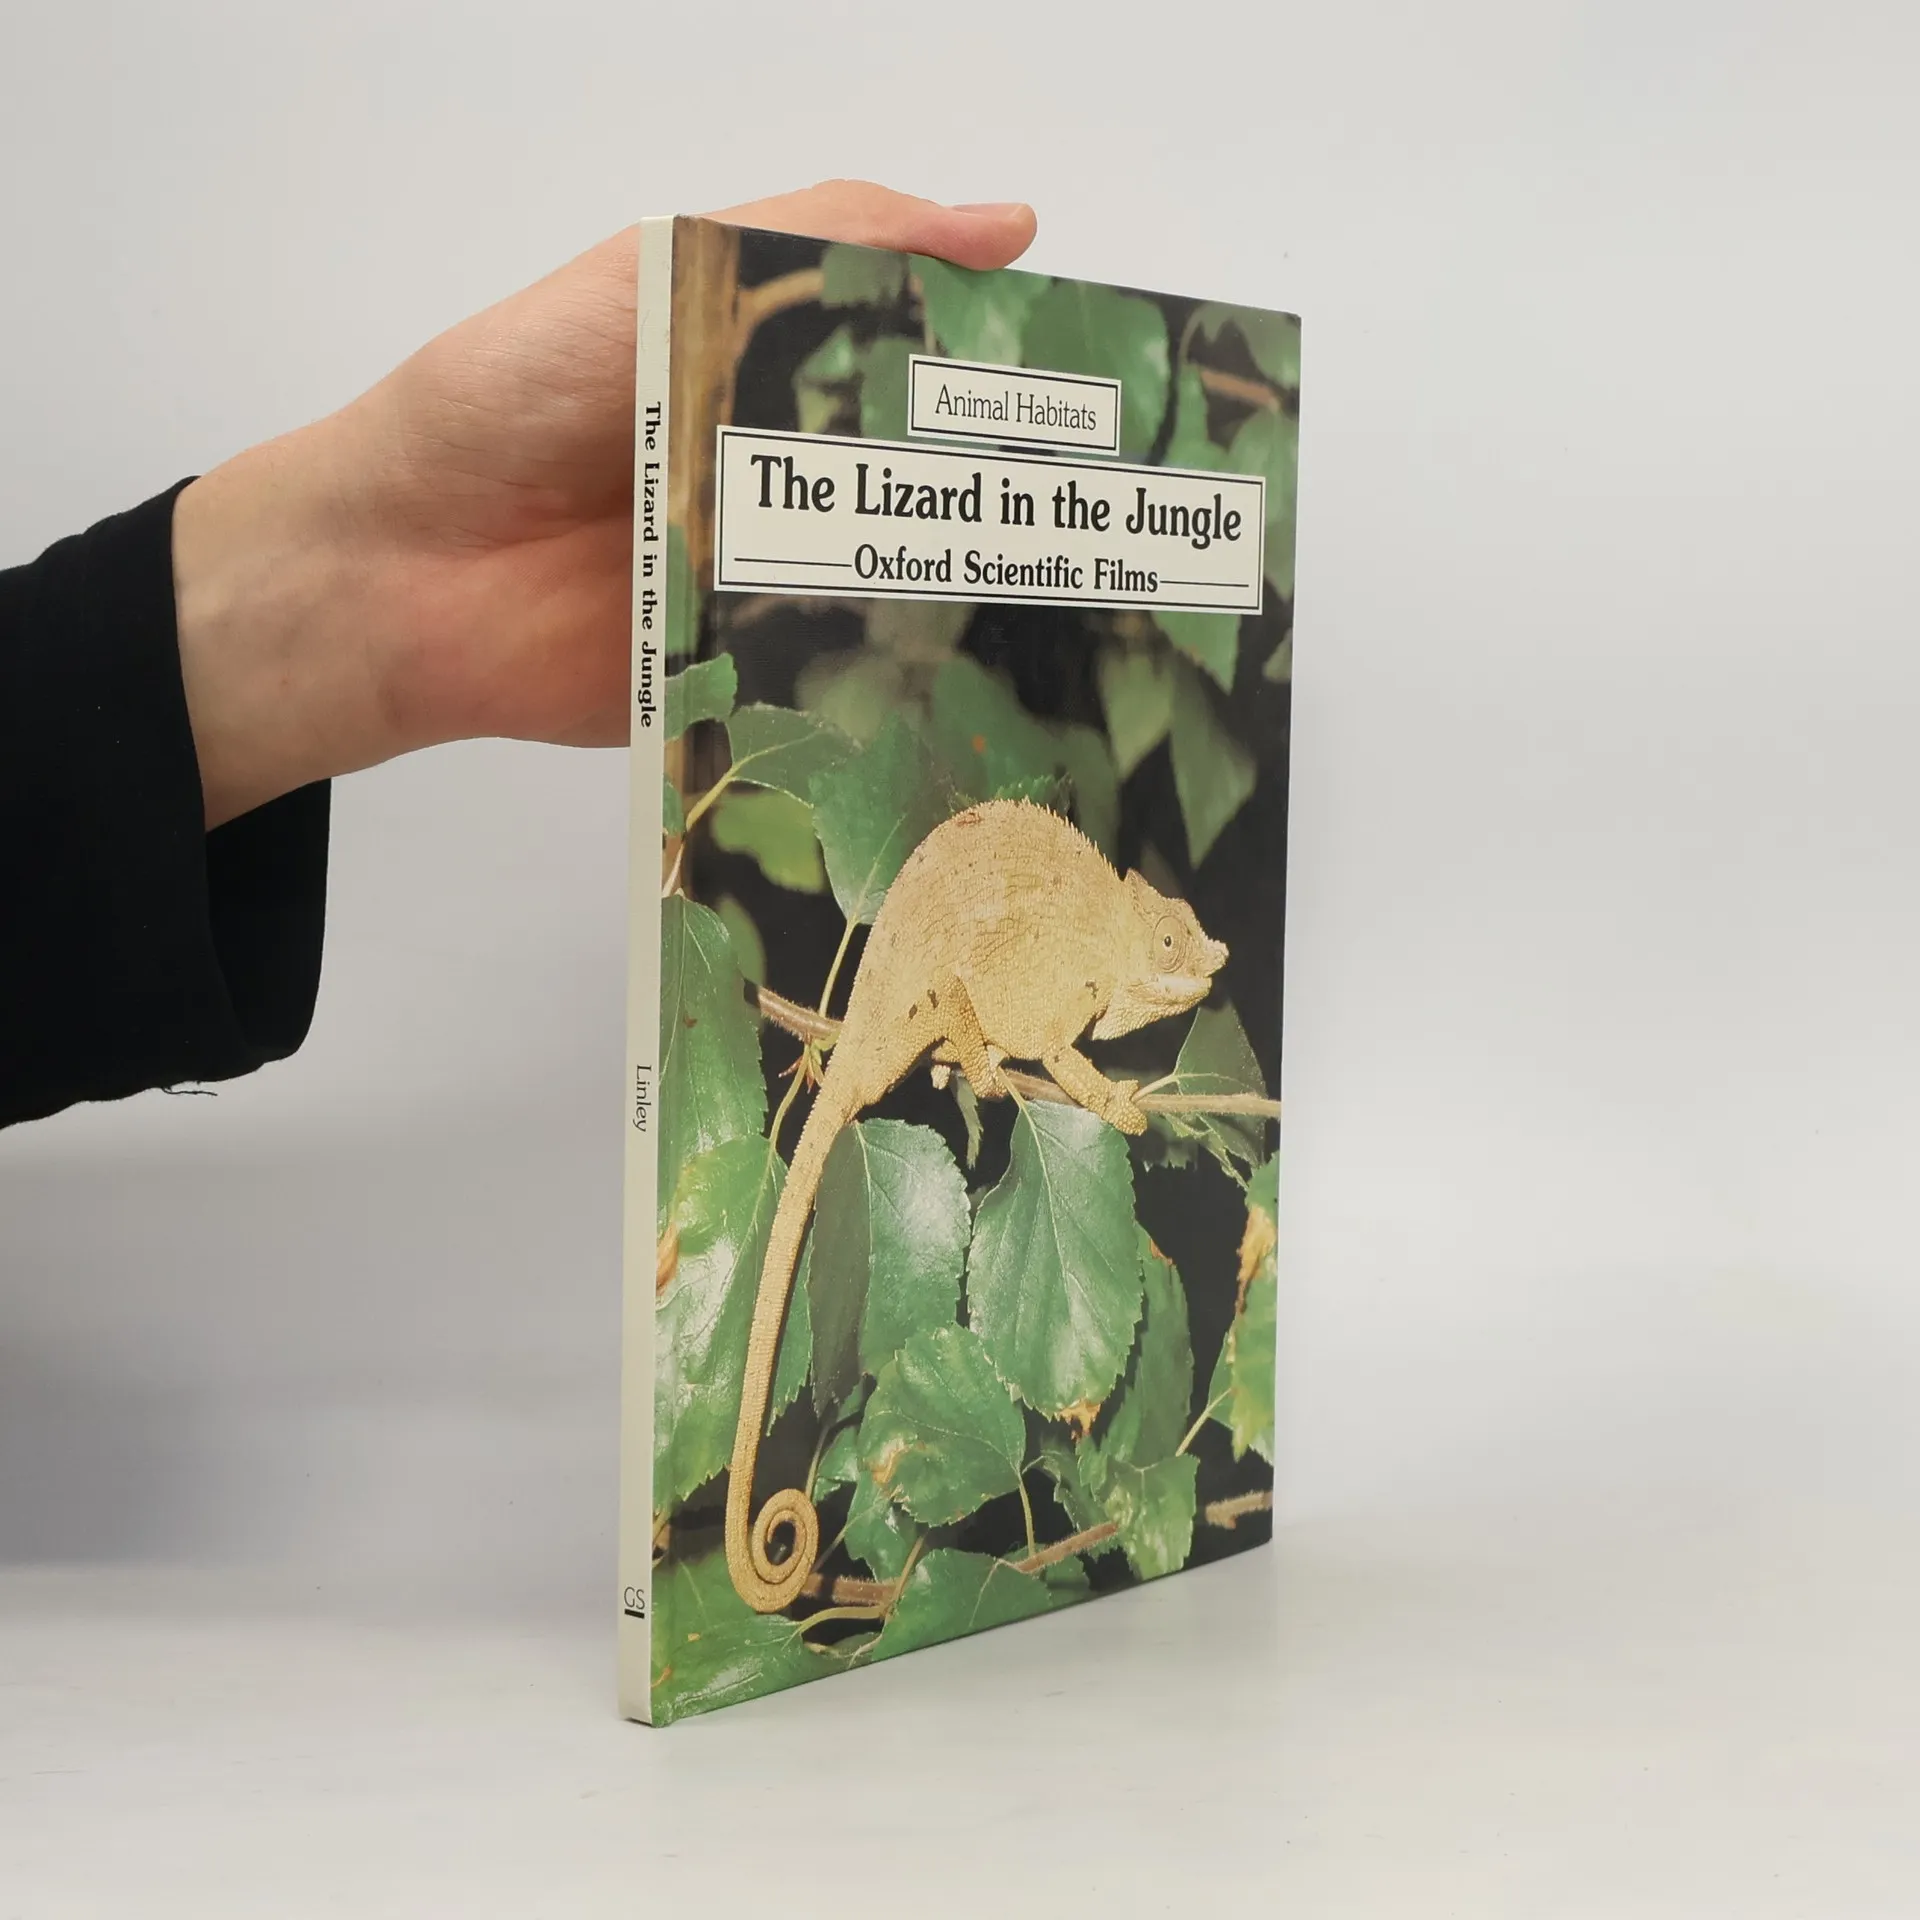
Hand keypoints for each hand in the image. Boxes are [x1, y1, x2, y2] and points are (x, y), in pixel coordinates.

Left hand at [173, 181, 1036, 826]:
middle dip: (1026, 504)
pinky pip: (845, 685)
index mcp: (782, 373)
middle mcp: (795, 481)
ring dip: (981, 598)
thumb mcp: (660, 269)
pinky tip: (997, 688)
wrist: (402, 569)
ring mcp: (781, 587)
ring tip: (1105, 609)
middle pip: (934, 491)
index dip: (1018, 381)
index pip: (929, 370)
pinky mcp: (760, 680)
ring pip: (905, 592)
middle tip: (1142, 523)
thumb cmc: (516, 396)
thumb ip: (818, 234)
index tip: (1122, 402)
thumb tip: (1006, 223)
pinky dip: (903, 686)